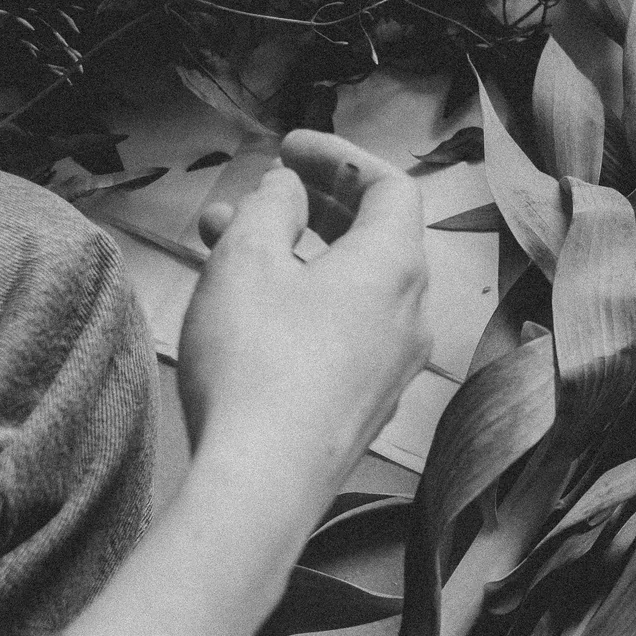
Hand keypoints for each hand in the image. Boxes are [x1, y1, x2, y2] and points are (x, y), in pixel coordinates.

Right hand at [68, 134, 430, 635]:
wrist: (261, 485)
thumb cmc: (255, 367)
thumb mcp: (247, 259)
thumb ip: (270, 207)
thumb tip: (287, 192)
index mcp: (394, 266)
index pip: (389, 186)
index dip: (338, 158)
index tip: (288, 150)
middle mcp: (410, 316)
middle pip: (372, 238)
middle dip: (307, 209)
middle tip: (252, 198)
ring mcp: (392, 369)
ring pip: (350, 289)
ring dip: (295, 259)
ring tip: (225, 251)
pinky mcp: (364, 409)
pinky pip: (343, 336)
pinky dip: (304, 307)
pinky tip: (248, 315)